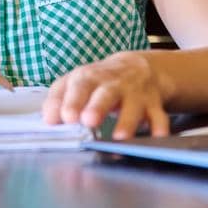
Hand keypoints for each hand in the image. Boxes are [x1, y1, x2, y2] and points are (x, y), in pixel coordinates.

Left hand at [42, 51, 172, 139]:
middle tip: (88, 121)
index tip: (65, 117)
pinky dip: (159, 128)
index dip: (72, 100)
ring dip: (127, 121)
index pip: (79, 85)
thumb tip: (48, 119)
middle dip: (98, 106)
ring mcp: (135, 93)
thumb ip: (58, 99)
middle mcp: (114, 83)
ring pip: (134, 105)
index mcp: (90, 77)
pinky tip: (157, 138)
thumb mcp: (74, 83)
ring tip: (120, 137)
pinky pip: (159, 117)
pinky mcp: (154, 105)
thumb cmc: (98, 81)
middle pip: (106, 92)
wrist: (136, 68)